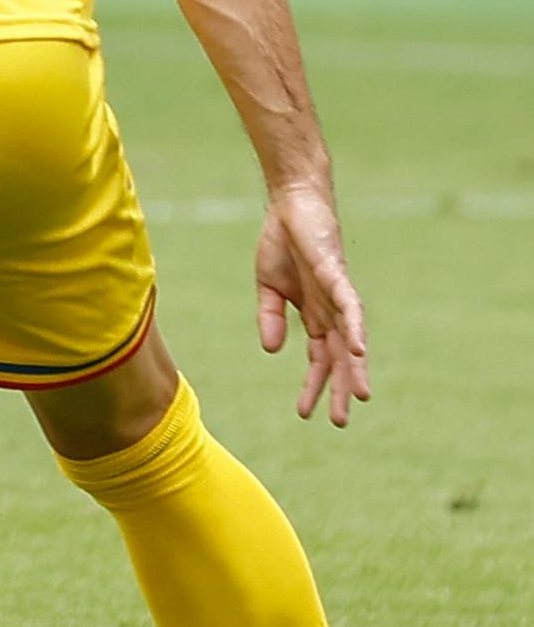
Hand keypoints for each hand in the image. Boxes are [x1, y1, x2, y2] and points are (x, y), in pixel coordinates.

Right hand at [256, 178, 369, 424]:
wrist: (292, 205)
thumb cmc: (283, 243)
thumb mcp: (268, 287)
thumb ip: (270, 318)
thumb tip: (270, 350)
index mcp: (313, 315)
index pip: (317, 358)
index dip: (312, 385)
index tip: (305, 414)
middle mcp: (331, 311)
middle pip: (339, 358)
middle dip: (340, 389)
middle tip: (341, 422)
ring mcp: (337, 296)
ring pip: (350, 340)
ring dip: (355, 369)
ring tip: (359, 397)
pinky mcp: (337, 277)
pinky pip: (350, 308)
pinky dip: (356, 329)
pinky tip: (358, 350)